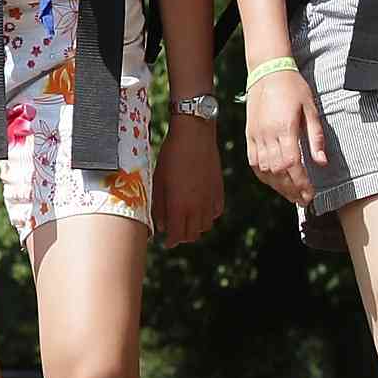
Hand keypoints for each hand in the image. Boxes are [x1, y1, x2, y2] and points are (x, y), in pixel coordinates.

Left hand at [154, 117, 222, 247]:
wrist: (194, 136)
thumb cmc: (171, 156)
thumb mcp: (158, 181)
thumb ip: (159, 206)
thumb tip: (160, 224)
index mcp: (179, 206)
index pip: (177, 235)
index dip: (171, 241)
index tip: (166, 241)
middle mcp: (197, 207)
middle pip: (192, 234)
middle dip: (182, 236)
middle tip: (174, 231)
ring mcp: (210, 200)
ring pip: (205, 226)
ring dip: (195, 227)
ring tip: (186, 220)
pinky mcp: (219, 191)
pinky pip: (215, 212)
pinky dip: (208, 215)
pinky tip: (200, 208)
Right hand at [244, 67, 328, 208]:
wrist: (267, 71)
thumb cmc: (293, 88)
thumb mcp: (310, 109)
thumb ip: (315, 137)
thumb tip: (321, 163)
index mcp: (284, 128)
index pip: (292, 164)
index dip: (301, 183)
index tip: (311, 194)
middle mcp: (267, 134)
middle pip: (278, 172)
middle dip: (292, 190)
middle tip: (304, 200)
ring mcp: (255, 136)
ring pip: (264, 170)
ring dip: (278, 186)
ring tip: (292, 194)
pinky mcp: (249, 135)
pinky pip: (253, 162)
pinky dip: (264, 175)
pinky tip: (274, 181)